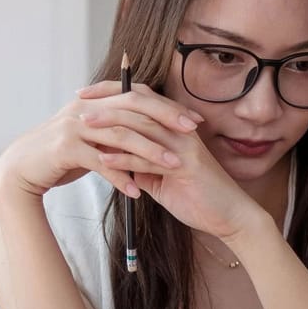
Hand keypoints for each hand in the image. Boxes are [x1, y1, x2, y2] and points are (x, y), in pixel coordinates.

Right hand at [0, 81, 206, 202]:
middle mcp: (85, 108)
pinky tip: (137, 191)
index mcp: (94, 101)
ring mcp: (74, 126)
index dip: (167, 106)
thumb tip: (145, 133)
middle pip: (133, 108)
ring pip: (120, 135)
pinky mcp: (65, 149)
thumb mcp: (89, 138)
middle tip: (192, 133)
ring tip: (173, 165)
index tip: (192, 119)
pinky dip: (121, 177)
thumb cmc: (58, 156)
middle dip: (165, 119)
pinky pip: (101, 163)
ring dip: (149, 151)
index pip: (137, 95)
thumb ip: (112, 132)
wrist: (21, 168)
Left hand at [74, 81, 264, 240]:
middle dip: (106, 102)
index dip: (112, 92)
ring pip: (142, 128)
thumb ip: (140, 164)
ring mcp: (184, 147)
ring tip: (84, 127)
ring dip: (110, 126)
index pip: (140, 98)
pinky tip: (104, 160)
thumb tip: (112, 159)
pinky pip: (149, 159)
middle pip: (139, 105)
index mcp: (174, 127)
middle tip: (78, 103)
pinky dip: (125, 160)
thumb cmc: (196, 196)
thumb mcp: (162, 177)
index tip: (84, 94)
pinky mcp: (186, 167)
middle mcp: (180, 130)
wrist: (229, 216)